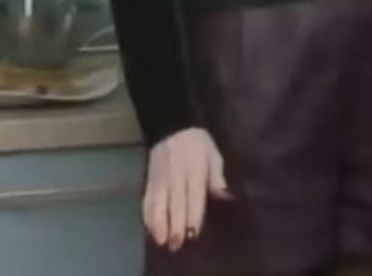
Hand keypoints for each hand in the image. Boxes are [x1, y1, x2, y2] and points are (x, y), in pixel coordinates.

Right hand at [144, 127, 229, 251]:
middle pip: (174, 203)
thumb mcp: (214, 154)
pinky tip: (151, 229)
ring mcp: (160, 178)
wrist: (172, 126)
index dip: (192, 215)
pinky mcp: (149, 180)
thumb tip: (224, 195)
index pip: (193, 195)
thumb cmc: (199, 143)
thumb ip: (217, 176)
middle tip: (176, 244)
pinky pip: (146, 199)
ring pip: (157, 203)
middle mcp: (176, 175)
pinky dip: (147, 215)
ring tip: (162, 241)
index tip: (193, 234)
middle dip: (175, 225)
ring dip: (158, 224)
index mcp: (194, 168)